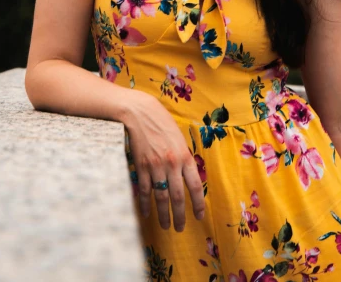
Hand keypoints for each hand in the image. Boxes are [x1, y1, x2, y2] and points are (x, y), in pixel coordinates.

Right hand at [123, 91, 204, 231]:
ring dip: (164, 214)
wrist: (140, 112)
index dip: (198, 204)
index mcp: (184, 156)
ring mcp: (155, 167)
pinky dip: (145, 203)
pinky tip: (146, 212)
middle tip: (180, 228)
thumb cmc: (162, 122)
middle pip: (177, 196)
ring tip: (166, 226)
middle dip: (180, 215)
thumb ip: (184, 157)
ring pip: (161, 197)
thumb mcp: (179, 138)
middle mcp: (171, 164)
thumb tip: (188, 175)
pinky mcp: (141, 166)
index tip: (199, 216)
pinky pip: (144, 190)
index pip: (194, 186)